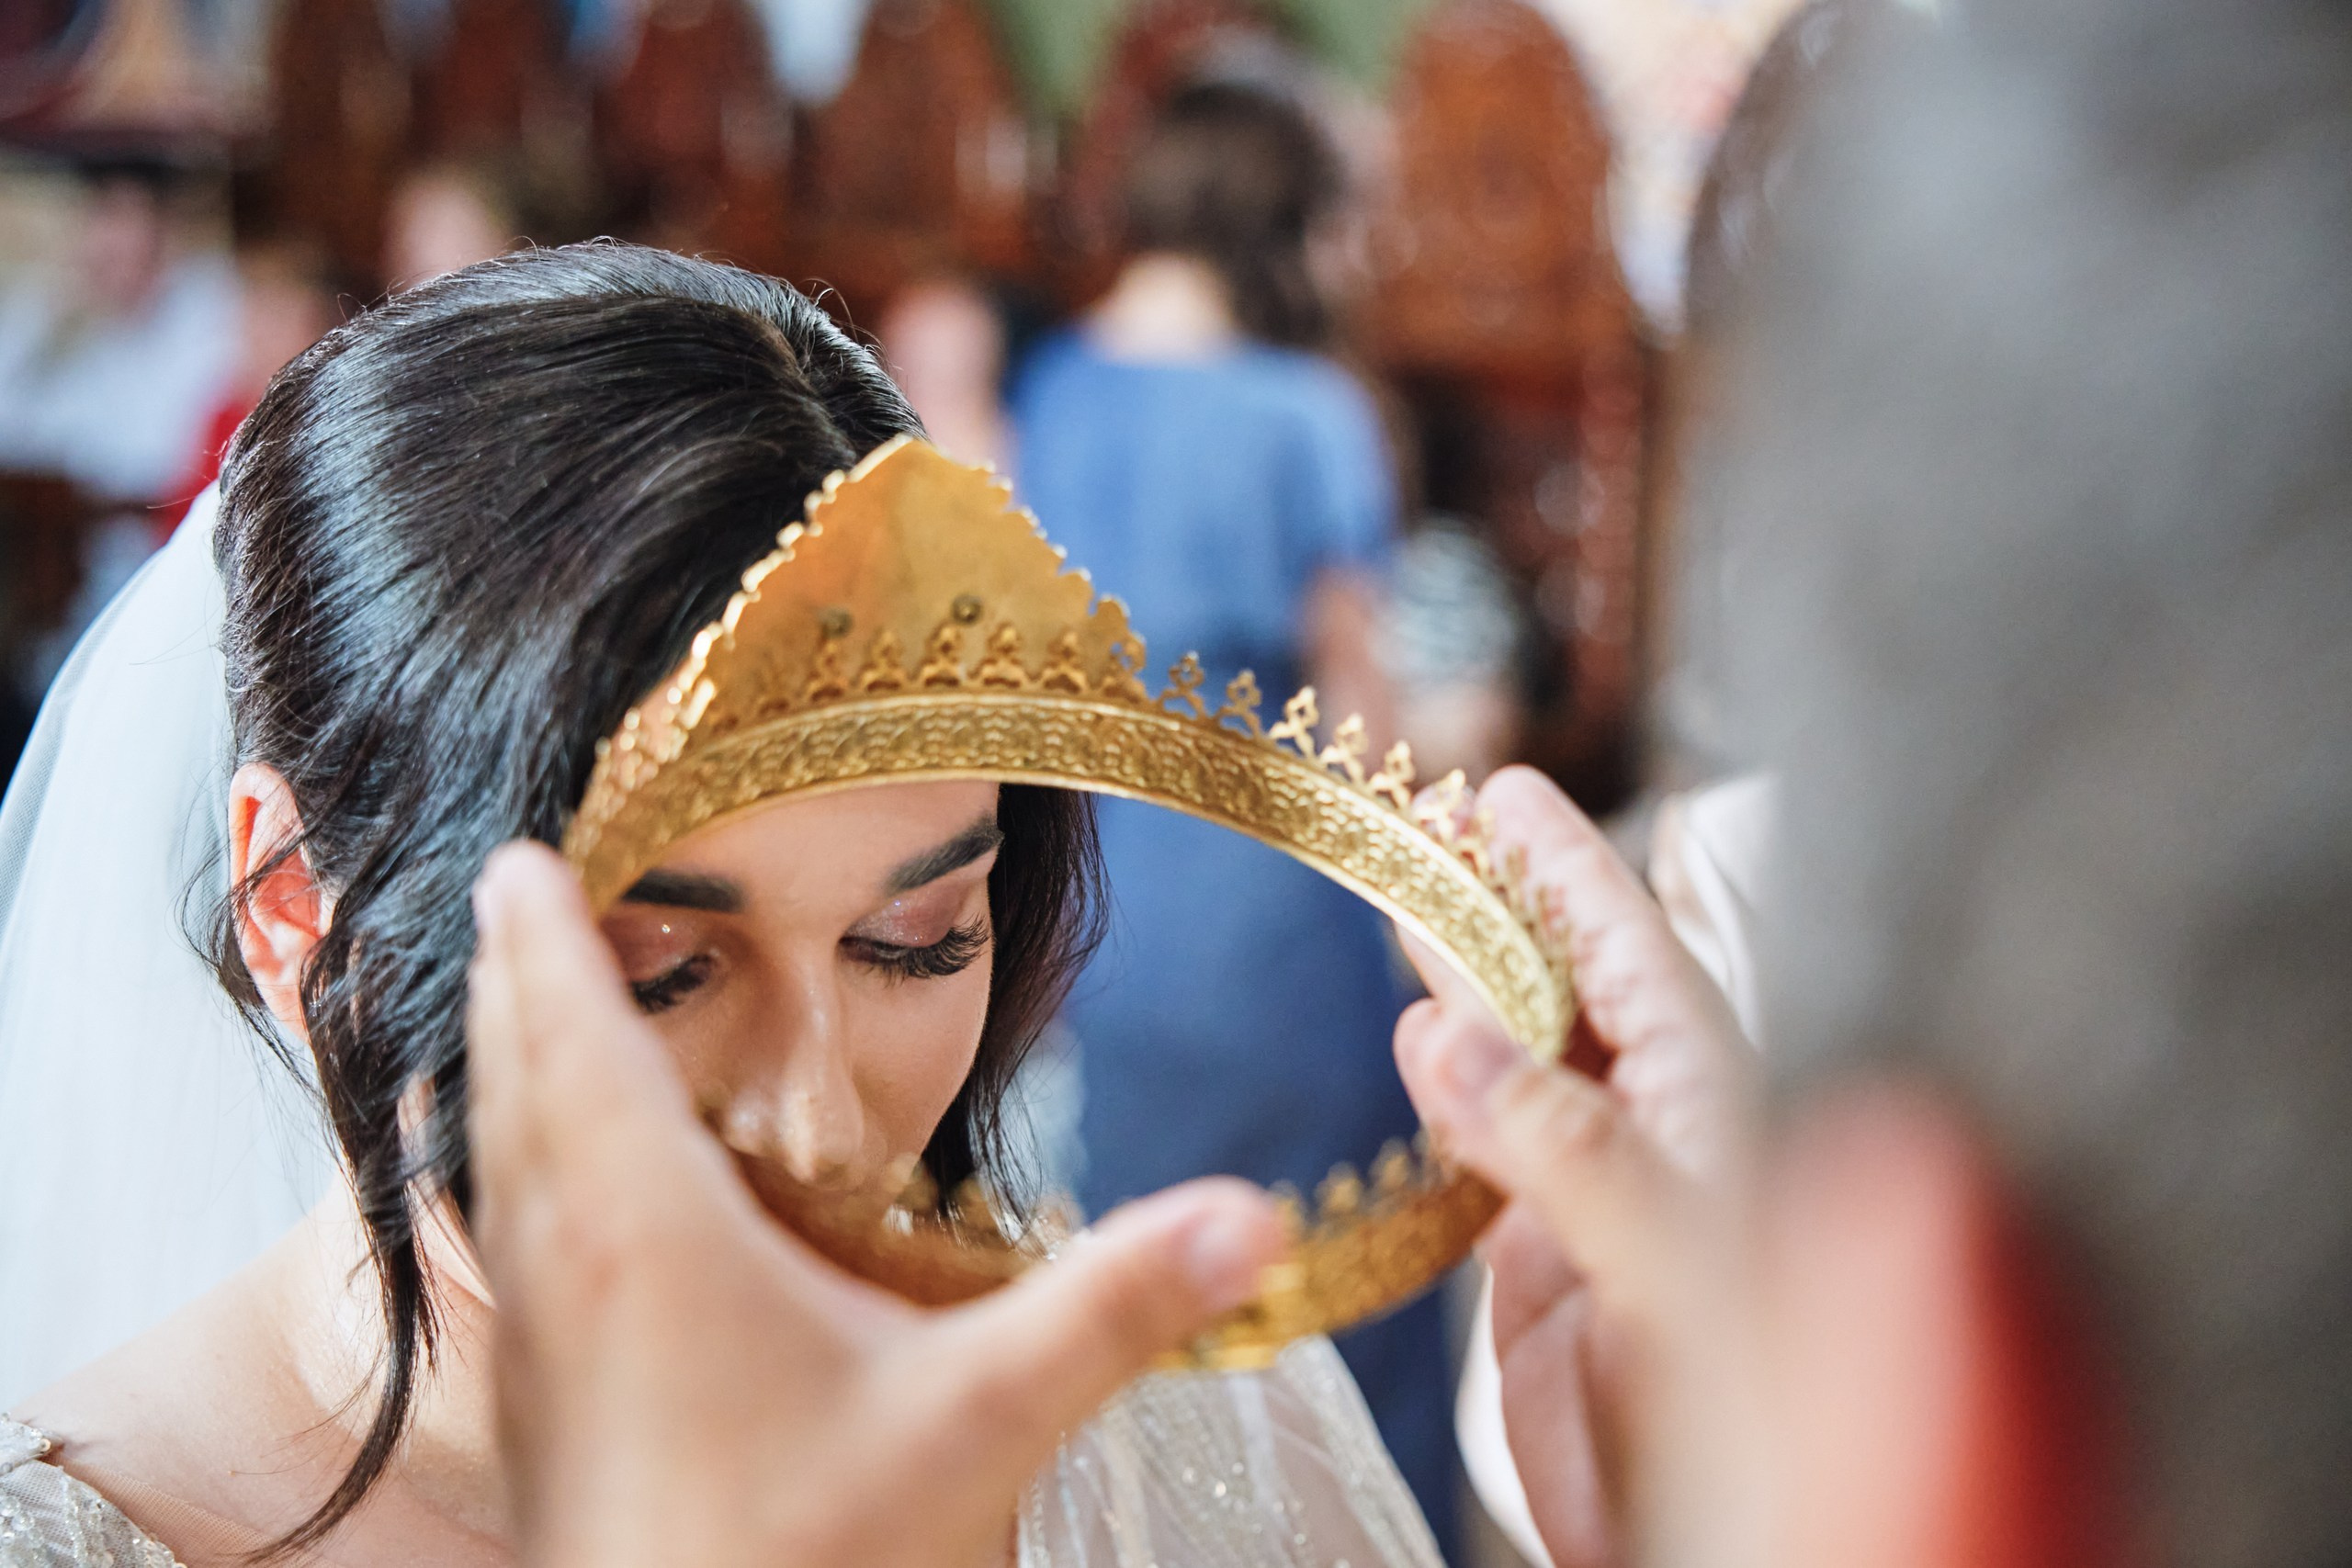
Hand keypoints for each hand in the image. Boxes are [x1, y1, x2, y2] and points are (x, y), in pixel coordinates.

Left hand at [467, 841, 1285, 1567]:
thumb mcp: (981, 1423)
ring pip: (495, 1159)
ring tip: (518, 1009)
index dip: (545, 931)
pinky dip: (513, 1164)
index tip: (520, 846)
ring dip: (501, 1065)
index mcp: (647, 1228)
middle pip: (514, 1075)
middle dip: (511, 973)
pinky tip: (555, 1194)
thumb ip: (1116, 1305)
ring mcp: (543, 1344)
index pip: (577, 1031)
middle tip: (515, 891)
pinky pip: (510, 1236)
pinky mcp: (543, 1412)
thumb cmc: (802, 1564)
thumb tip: (1258, 1217)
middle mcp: (569, 1264)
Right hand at [1394, 767, 1759, 1567]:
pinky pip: (1488, 1139)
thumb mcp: (1675, 1265)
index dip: (1567, 870)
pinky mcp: (1546, 1255)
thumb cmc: (1766, 1415)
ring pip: (1523, 1052)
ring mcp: (1603, 1188)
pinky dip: (1447, 1084)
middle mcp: (1667, 1131)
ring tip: (1410, 895)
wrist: (1727, 1545)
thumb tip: (1444, 1033)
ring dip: (1465, 976)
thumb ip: (1569, 1149)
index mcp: (1726, 1107)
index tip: (1501, 792)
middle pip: (1573, 984)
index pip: (1637, 954)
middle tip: (1430, 816)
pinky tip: (1415, 1041)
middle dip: (1504, 899)